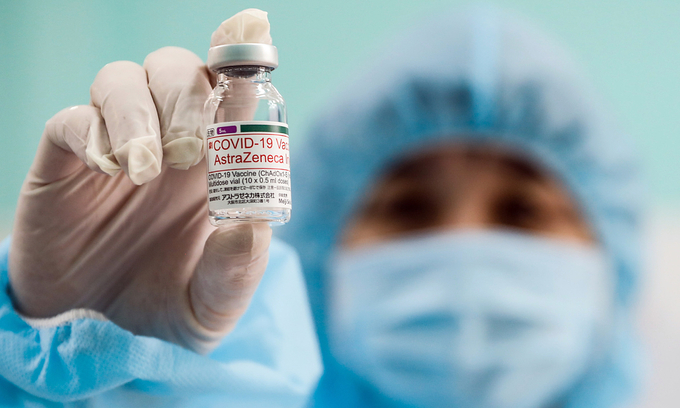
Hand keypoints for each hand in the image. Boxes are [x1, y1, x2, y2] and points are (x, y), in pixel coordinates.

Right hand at [8, 46, 271, 353]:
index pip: (232, 92)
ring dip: (141, 113)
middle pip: (178, 68)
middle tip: (190, 151)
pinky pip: (73, 120)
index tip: (254, 45)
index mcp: (215, 161)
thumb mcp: (211, 305)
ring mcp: (118, 143)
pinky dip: (94, 133)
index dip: (243, 62)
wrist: (92, 328)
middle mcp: (169, 139)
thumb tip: (249, 226)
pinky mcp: (68, 159)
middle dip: (188, 96)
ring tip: (147, 168)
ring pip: (123, 79)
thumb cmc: (164, 302)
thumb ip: (236, 272)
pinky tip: (110, 171)